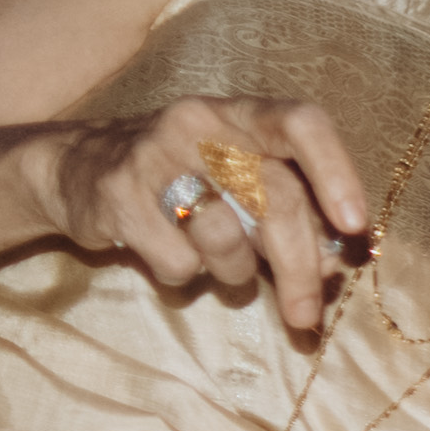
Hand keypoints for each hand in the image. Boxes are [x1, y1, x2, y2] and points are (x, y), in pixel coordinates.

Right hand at [36, 94, 369, 343]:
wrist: (74, 168)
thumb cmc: (186, 180)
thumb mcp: (241, 182)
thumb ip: (293, 214)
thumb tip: (334, 266)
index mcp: (242, 115)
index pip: (301, 122)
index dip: (336, 172)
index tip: (355, 226)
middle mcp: (199, 124)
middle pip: (275, 197)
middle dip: (300, 267)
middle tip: (306, 316)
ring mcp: (152, 155)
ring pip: (226, 237)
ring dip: (235, 272)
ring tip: (221, 265)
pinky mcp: (116, 194)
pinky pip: (177, 260)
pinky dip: (184, 275)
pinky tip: (169, 255)